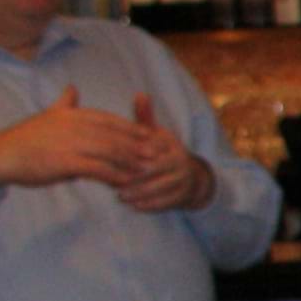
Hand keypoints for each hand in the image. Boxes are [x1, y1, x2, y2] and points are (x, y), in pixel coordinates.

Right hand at [0, 87, 162, 191]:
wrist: (0, 156)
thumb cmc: (24, 139)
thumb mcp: (47, 116)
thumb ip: (64, 104)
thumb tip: (73, 89)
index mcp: (71, 114)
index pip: (108, 119)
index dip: (130, 127)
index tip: (149, 134)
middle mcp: (73, 126)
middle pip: (113, 135)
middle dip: (137, 144)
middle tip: (157, 153)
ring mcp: (69, 144)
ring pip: (108, 151)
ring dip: (130, 161)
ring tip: (147, 169)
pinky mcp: (64, 162)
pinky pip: (96, 169)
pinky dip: (113, 175)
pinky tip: (125, 183)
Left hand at [110, 95, 217, 214]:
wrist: (191, 178)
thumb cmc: (164, 153)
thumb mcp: (156, 134)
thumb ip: (145, 117)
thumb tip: (140, 94)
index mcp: (170, 144)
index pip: (149, 149)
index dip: (130, 155)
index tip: (110, 158)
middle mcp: (179, 162)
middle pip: (152, 170)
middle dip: (131, 176)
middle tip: (111, 180)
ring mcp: (182, 180)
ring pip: (157, 188)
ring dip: (138, 193)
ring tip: (120, 195)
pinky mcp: (182, 197)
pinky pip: (164, 203)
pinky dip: (148, 205)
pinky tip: (132, 205)